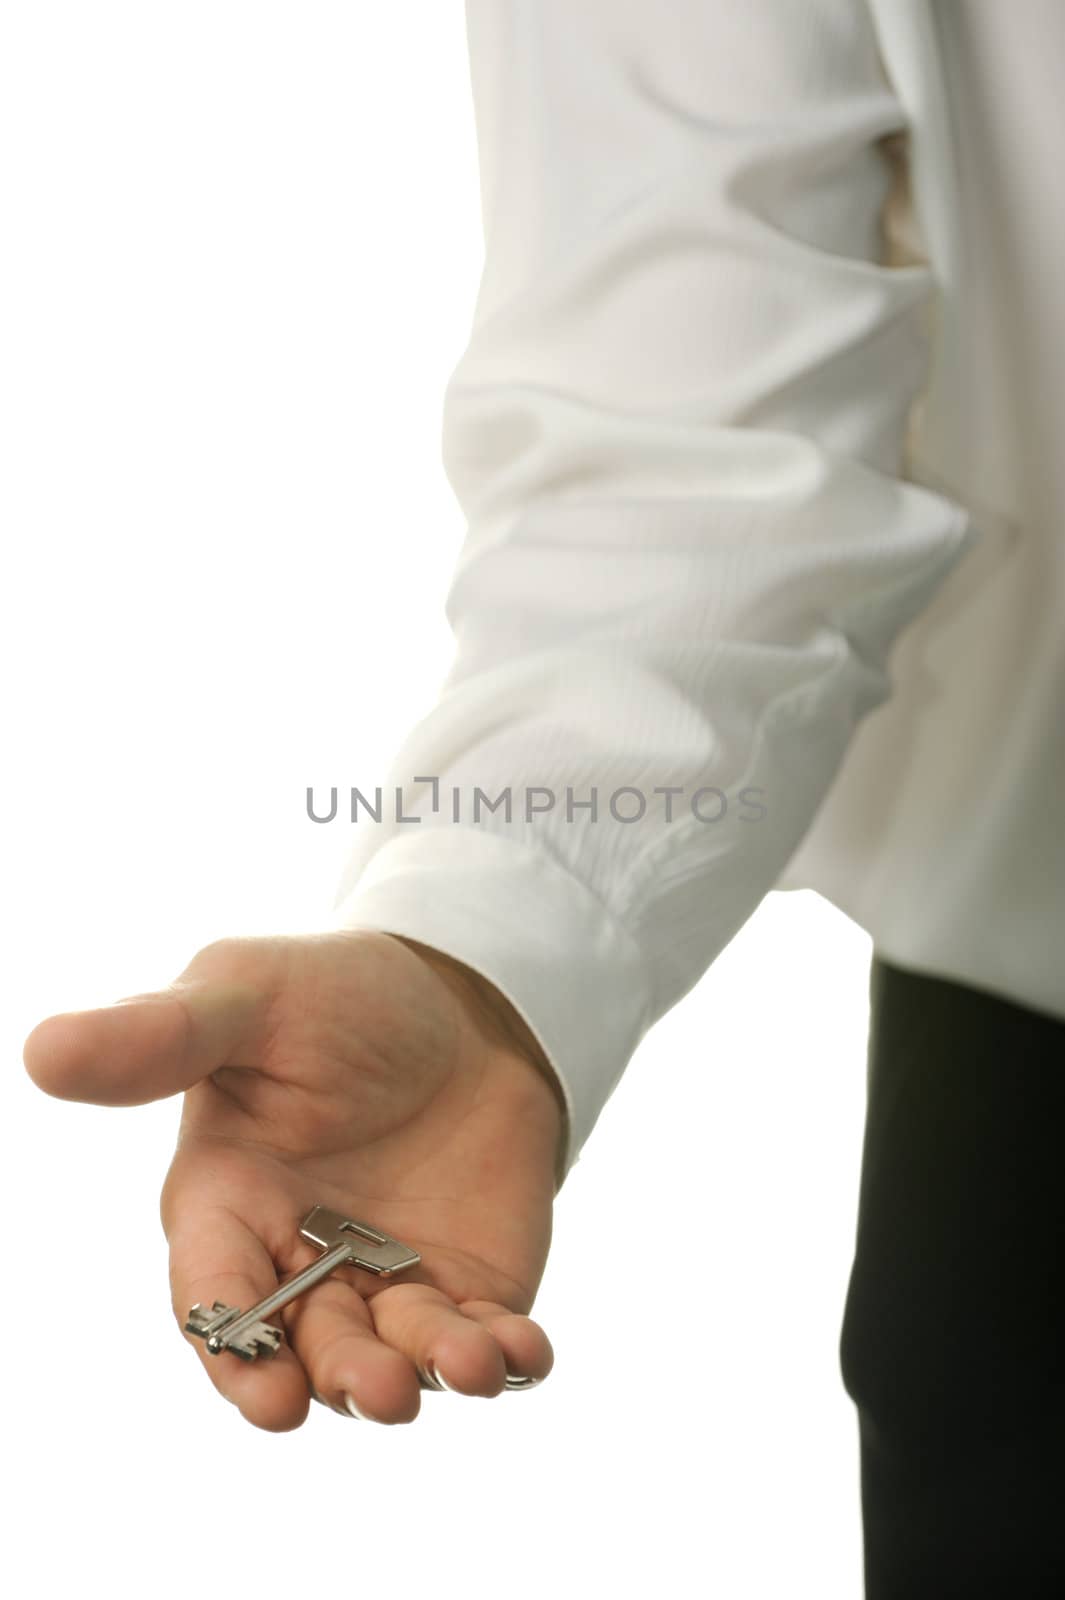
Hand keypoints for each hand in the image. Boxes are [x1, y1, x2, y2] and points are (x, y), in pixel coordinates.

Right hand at [23, 930, 564, 1430]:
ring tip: (469, 1367)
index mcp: (229, 1203)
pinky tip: (523, 1350)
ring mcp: (390, 1281)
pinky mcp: (470, 1283)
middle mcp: (302, 1260)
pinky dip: (505, 1356)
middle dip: (344, 1378)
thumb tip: (43, 1053)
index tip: (272, 1397)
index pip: (216, 1296)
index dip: (235, 1353)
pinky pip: (483, 1338)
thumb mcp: (246, 996)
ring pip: (398, 1358)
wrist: (461, 996)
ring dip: (430, 1374)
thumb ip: (159, 1037)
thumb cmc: (336, 994)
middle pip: (308, 1350)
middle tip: (383, 1390)